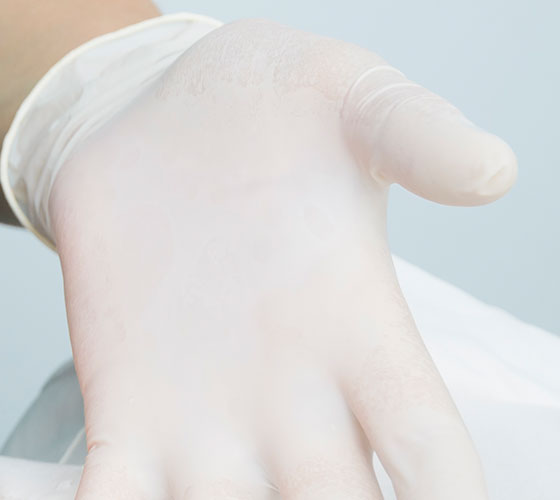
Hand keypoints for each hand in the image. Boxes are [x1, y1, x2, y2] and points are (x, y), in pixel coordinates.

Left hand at [50, 20, 514, 498]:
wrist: (155, 115)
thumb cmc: (275, 111)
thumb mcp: (354, 99)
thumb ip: (415, 132)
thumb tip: (488, 173)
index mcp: (366, 339)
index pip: (424, 450)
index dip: (441, 498)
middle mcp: (293, 403)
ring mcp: (204, 417)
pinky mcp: (119, 409)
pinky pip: (112, 496)